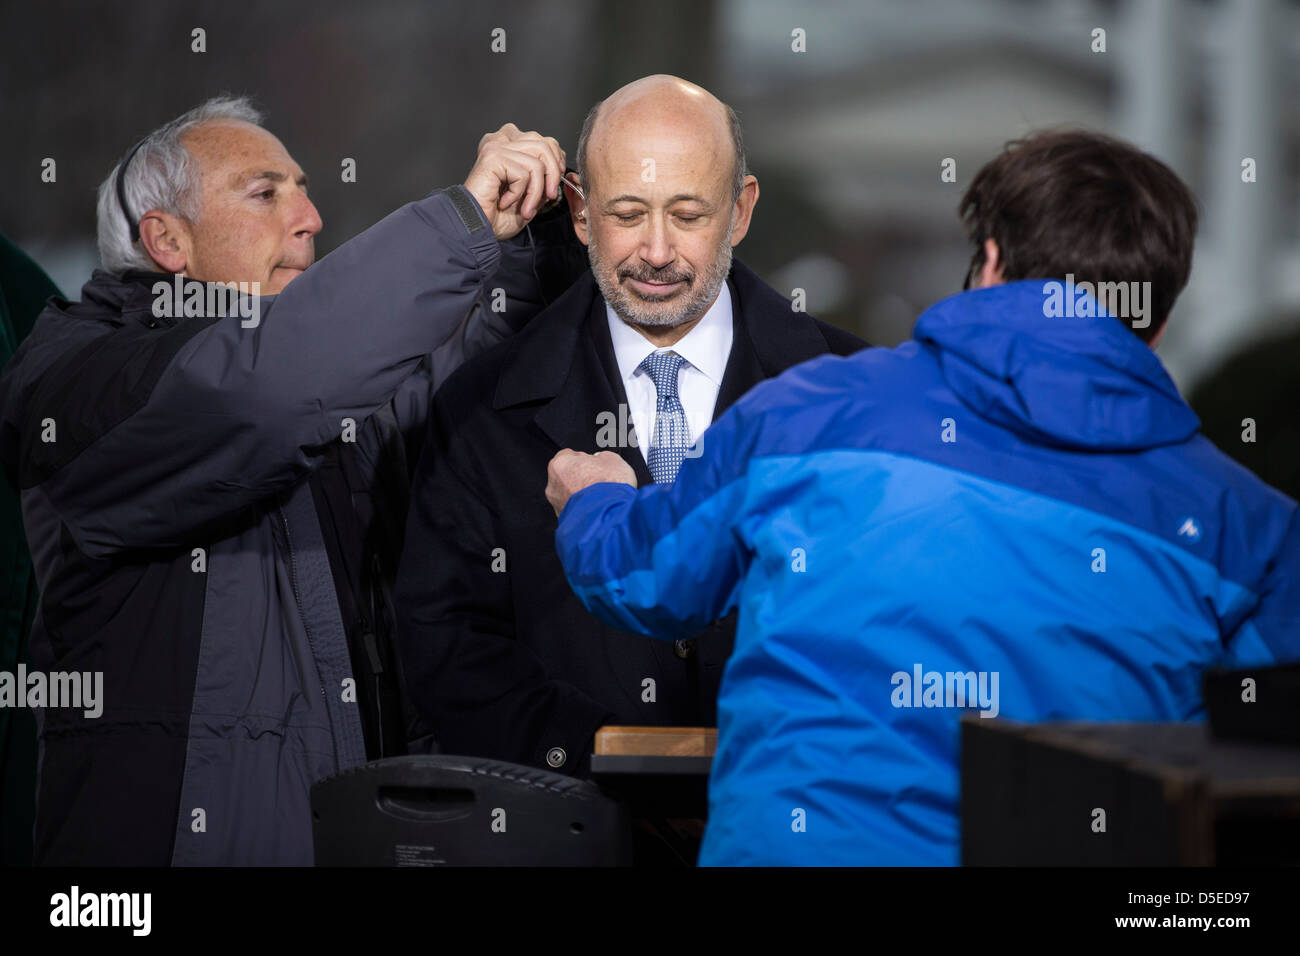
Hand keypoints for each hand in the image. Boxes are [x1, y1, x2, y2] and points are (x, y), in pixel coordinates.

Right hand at [462, 123, 565, 240]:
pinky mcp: (492, 157)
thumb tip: (558, 169)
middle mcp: (502, 141)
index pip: (545, 140)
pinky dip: (520, 194)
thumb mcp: (530, 194)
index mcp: (510, 145)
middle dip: (552, 175)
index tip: (554, 184)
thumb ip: (543, 178)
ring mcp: (496, 147)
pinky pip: (523, 173)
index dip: (556, 161)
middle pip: (545, 145)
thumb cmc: (497, 215)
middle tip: (548, 197)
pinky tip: (505, 202)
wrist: (477, 229)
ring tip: (526, 208)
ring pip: (537, 162)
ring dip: (536, 191)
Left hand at [546, 449, 636, 515]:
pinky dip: (584, 509)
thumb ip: (602, 457)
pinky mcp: (565, 521)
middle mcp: (553, 485)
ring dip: (582, 495)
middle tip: (599, 480)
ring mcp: (557, 505)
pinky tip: (598, 507)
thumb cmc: (609, 487)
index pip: (569, 456)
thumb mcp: (613, 460)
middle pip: (567, 477)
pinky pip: (574, 510)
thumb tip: (602, 460)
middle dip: (581, 478)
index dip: (585, 459)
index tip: (595, 464)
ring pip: (569, 496)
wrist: (612, 515)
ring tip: (601, 496)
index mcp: (560, 464)